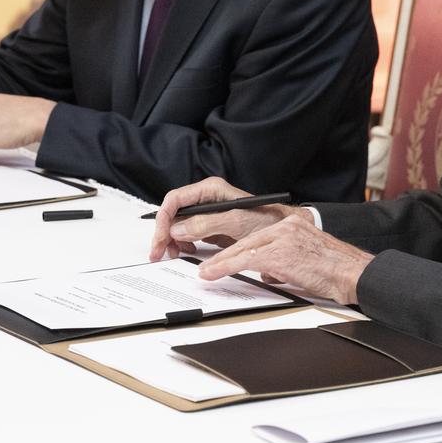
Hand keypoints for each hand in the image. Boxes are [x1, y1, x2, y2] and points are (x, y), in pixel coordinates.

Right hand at [148, 177, 295, 261]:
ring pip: (178, 225)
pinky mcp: (210, 227)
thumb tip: (177, 229)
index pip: (175, 199)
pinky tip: (189, 251)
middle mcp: (205, 199)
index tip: (161, 238)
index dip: (164, 219)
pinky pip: (188, 234)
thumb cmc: (265, 219)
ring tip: (176, 253)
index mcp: (210, 189)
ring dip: (172, 240)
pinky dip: (184, 244)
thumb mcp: (234, 221)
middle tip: (159, 253)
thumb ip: (205, 223)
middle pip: (173, 213)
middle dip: (164, 232)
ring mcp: (207, 213)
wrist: (282, 230)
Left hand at [197, 215, 372, 304]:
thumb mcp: (306, 258)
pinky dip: (226, 266)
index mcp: (292, 225)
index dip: (236, 247)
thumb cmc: (336, 270)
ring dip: (220, 261)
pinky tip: (214, 273)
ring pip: (242, 248)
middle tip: (207, 264)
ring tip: (205, 271)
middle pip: (246, 239)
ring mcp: (283, 238)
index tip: (223, 256)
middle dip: (223, 253)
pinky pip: (246, 259)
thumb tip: (267, 272)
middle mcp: (286, 226)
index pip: (257, 235)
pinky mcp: (280, 253)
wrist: (353, 272)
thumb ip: (284, 260)